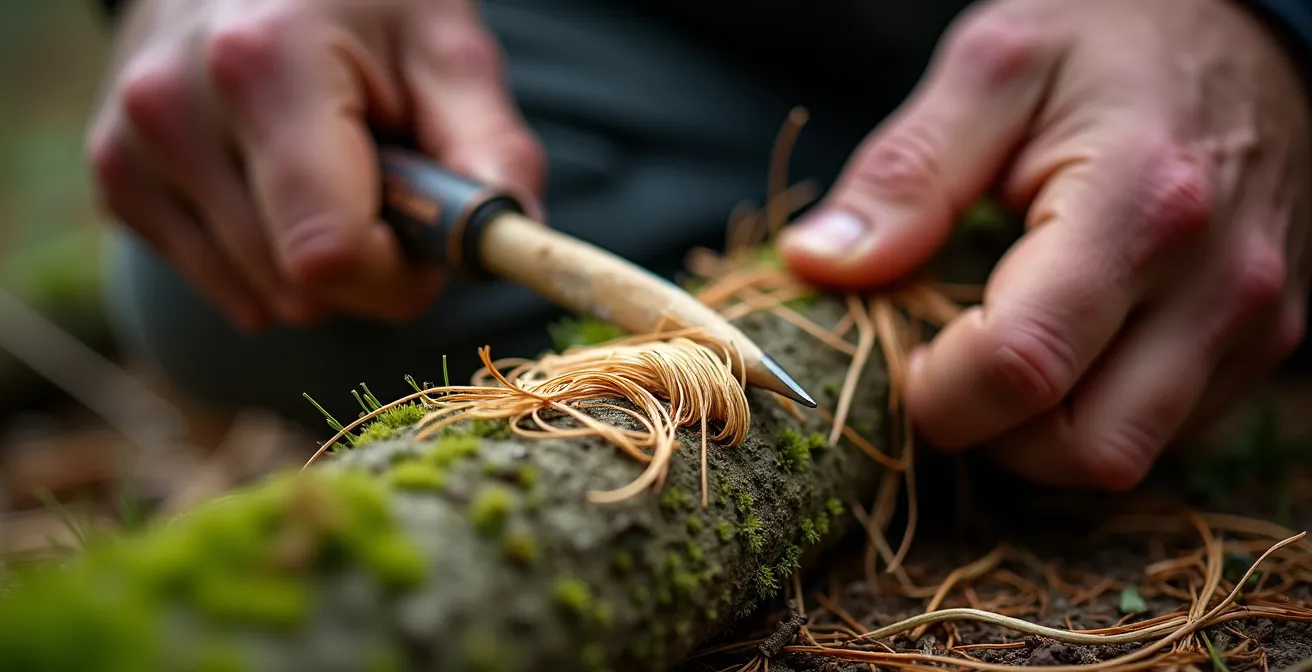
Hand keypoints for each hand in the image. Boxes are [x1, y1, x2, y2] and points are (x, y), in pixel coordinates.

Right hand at [87, 0, 543, 328]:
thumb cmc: (366, 5)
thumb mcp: (446, 48)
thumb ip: (487, 145)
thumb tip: (515, 237)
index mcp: (264, 66)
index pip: (330, 251)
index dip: (397, 277)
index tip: (427, 243)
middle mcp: (174, 107)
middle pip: (296, 286)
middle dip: (366, 269)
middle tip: (385, 191)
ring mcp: (131, 145)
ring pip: (258, 297)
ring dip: (316, 265)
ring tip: (326, 171)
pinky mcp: (116, 178)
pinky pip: (217, 283)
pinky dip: (265, 258)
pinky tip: (274, 182)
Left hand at [778, 0, 1311, 489]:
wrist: (1250, 26)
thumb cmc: (1112, 38)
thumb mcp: (994, 70)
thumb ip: (908, 173)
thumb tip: (817, 264)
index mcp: (1140, 203)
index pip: (1022, 364)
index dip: (936, 391)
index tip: (903, 352)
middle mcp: (1218, 280)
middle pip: (1083, 447)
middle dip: (988, 432)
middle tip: (945, 363)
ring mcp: (1256, 321)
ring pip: (1126, 458)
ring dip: (1039, 434)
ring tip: (1002, 348)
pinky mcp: (1267, 343)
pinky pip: (1166, 432)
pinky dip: (1094, 413)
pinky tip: (1067, 347)